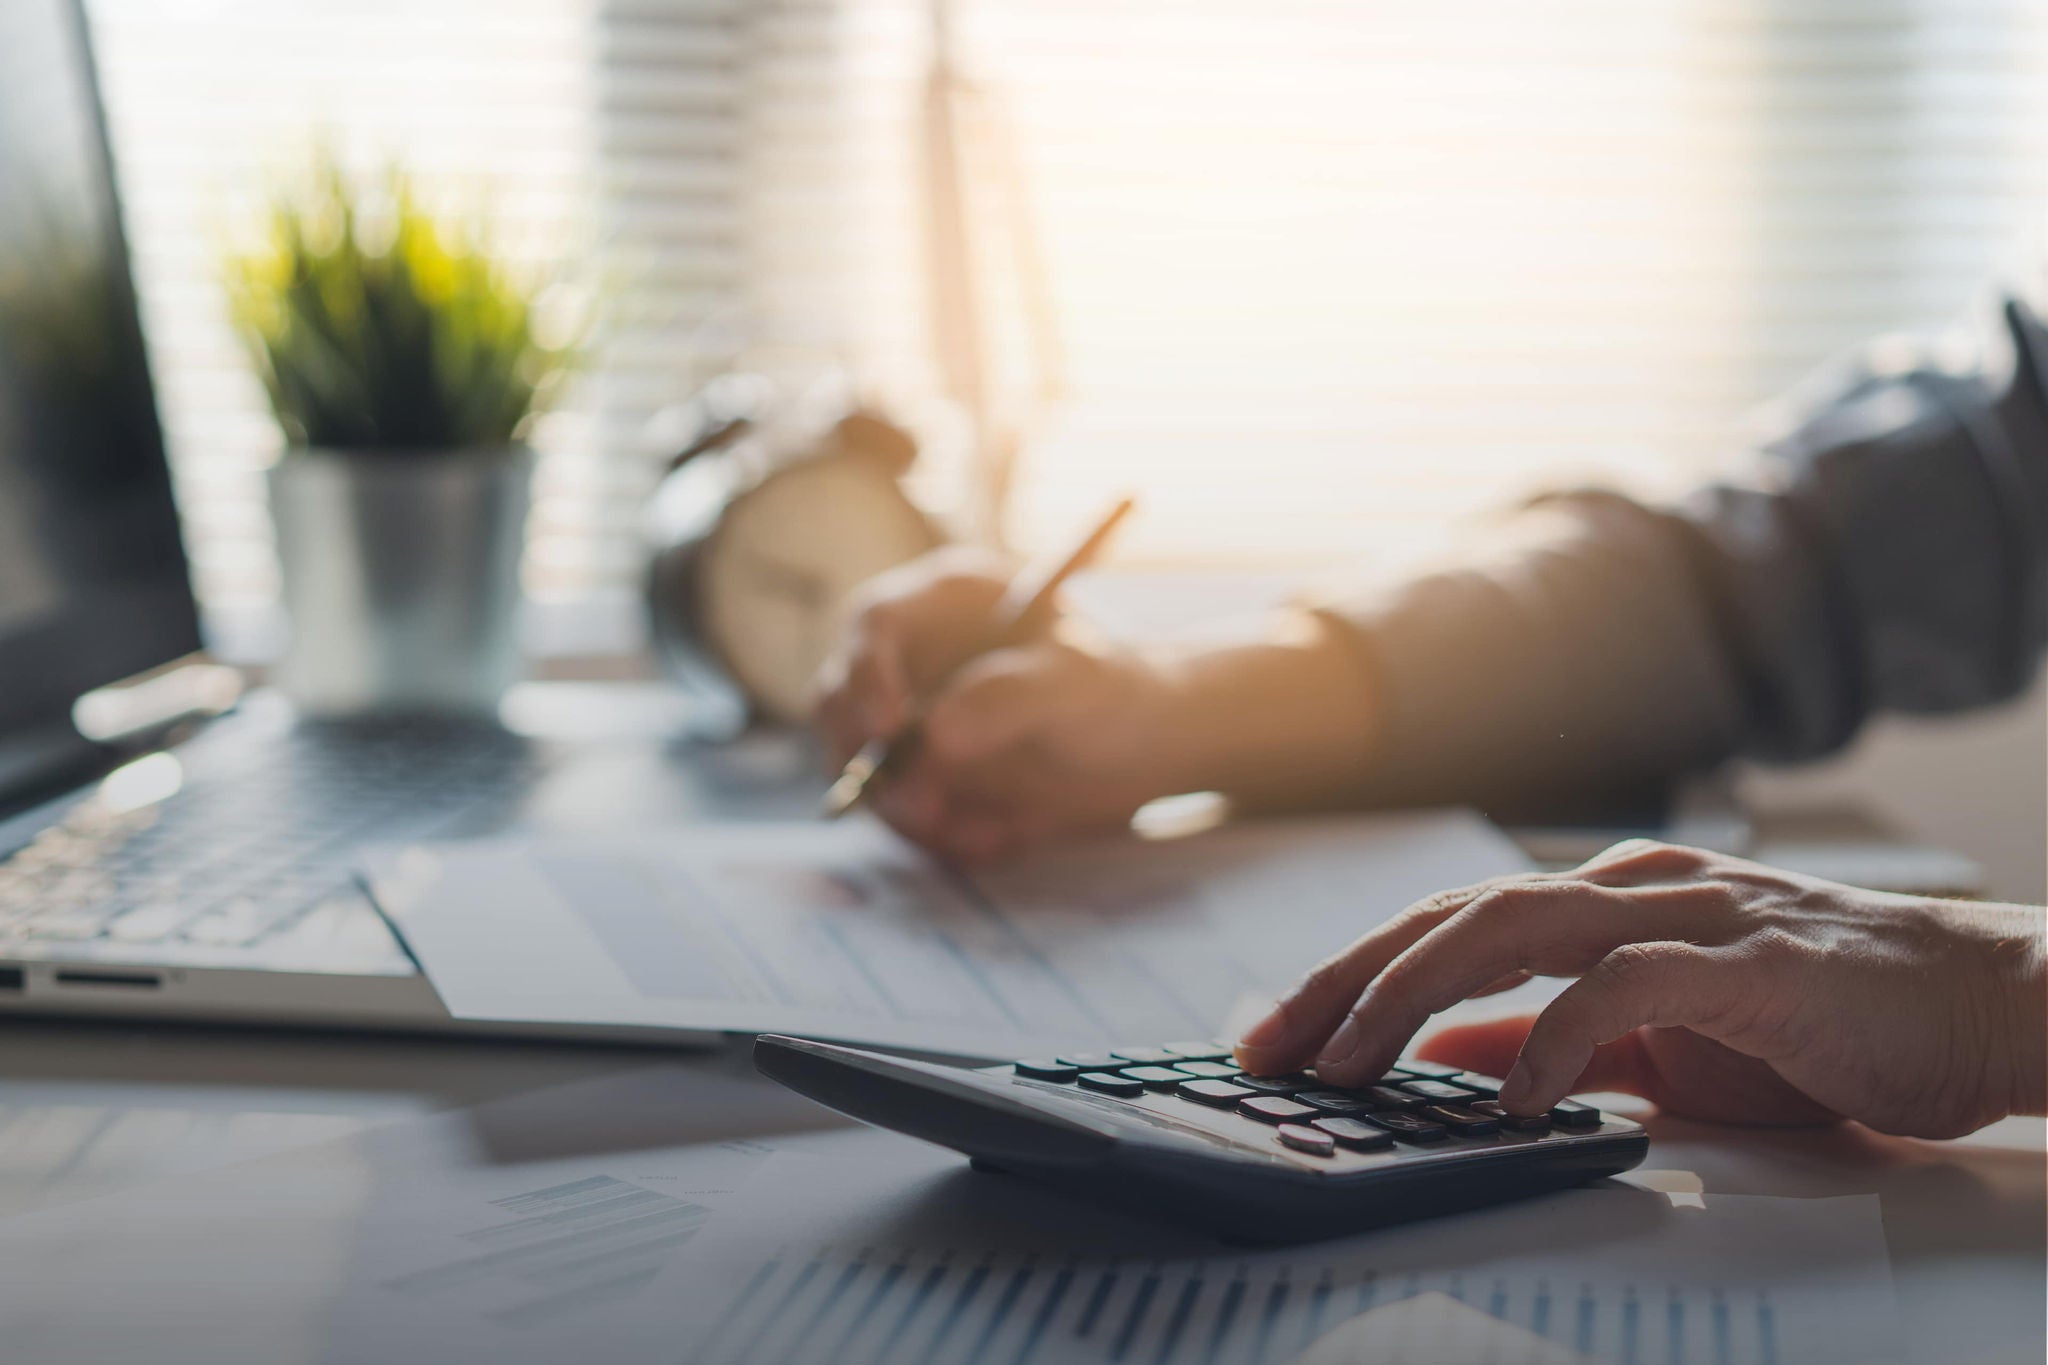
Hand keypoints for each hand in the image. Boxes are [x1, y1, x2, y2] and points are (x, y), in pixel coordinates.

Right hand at [812, 547, 1195, 861]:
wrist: (1140, 750)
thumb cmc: (1114, 691)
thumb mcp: (1078, 686)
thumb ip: (1011, 697)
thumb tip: (934, 734)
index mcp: (944, 602)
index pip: (875, 622)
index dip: (868, 675)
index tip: (893, 733)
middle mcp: (909, 655)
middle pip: (840, 700)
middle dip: (872, 763)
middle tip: (926, 809)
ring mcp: (903, 716)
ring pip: (861, 767)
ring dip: (909, 812)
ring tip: (984, 833)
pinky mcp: (914, 773)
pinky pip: (897, 811)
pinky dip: (936, 836)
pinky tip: (997, 837)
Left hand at [1234, 840, 2046, 1137]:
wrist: (1976, 1007)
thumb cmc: (1818, 1023)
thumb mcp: (1659, 1039)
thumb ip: (1556, 1034)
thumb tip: (1451, 1055)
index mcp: (1603, 900)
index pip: (1445, 923)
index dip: (1351, 972)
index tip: (1276, 1034)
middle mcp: (1630, 888)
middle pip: (1454, 914)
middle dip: (1348, 980)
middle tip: (1271, 1049)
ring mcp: (1690, 913)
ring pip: (1516, 924)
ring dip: (1415, 993)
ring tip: (1352, 1062)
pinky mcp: (1753, 962)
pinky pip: (1630, 984)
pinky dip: (1556, 1033)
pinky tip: (1510, 1092)